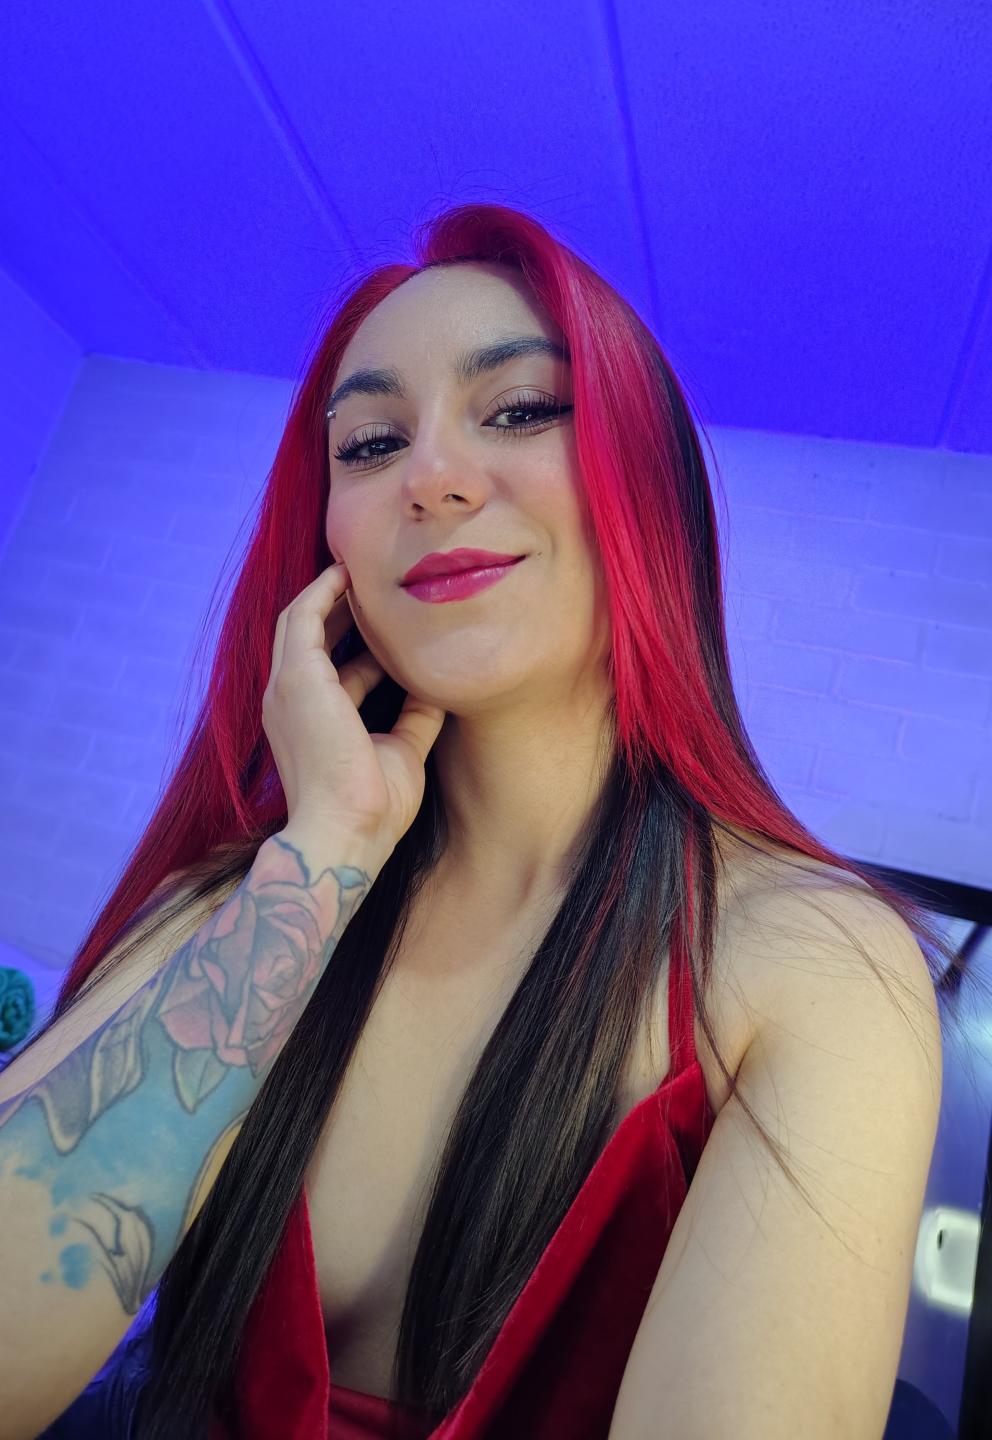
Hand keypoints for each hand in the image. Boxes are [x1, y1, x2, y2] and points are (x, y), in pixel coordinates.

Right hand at [262, 561, 444, 858]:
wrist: (346, 833)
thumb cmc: (372, 807)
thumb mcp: (402, 749)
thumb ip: (416, 715)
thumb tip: (438, 684)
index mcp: (310, 721)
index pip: (330, 667)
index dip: (356, 641)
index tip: (388, 622)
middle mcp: (290, 701)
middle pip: (309, 637)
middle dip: (339, 607)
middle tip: (375, 582)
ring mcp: (288, 689)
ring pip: (300, 620)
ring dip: (329, 592)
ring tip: (362, 568)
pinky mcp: (297, 678)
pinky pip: (303, 617)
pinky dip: (322, 592)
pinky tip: (348, 573)